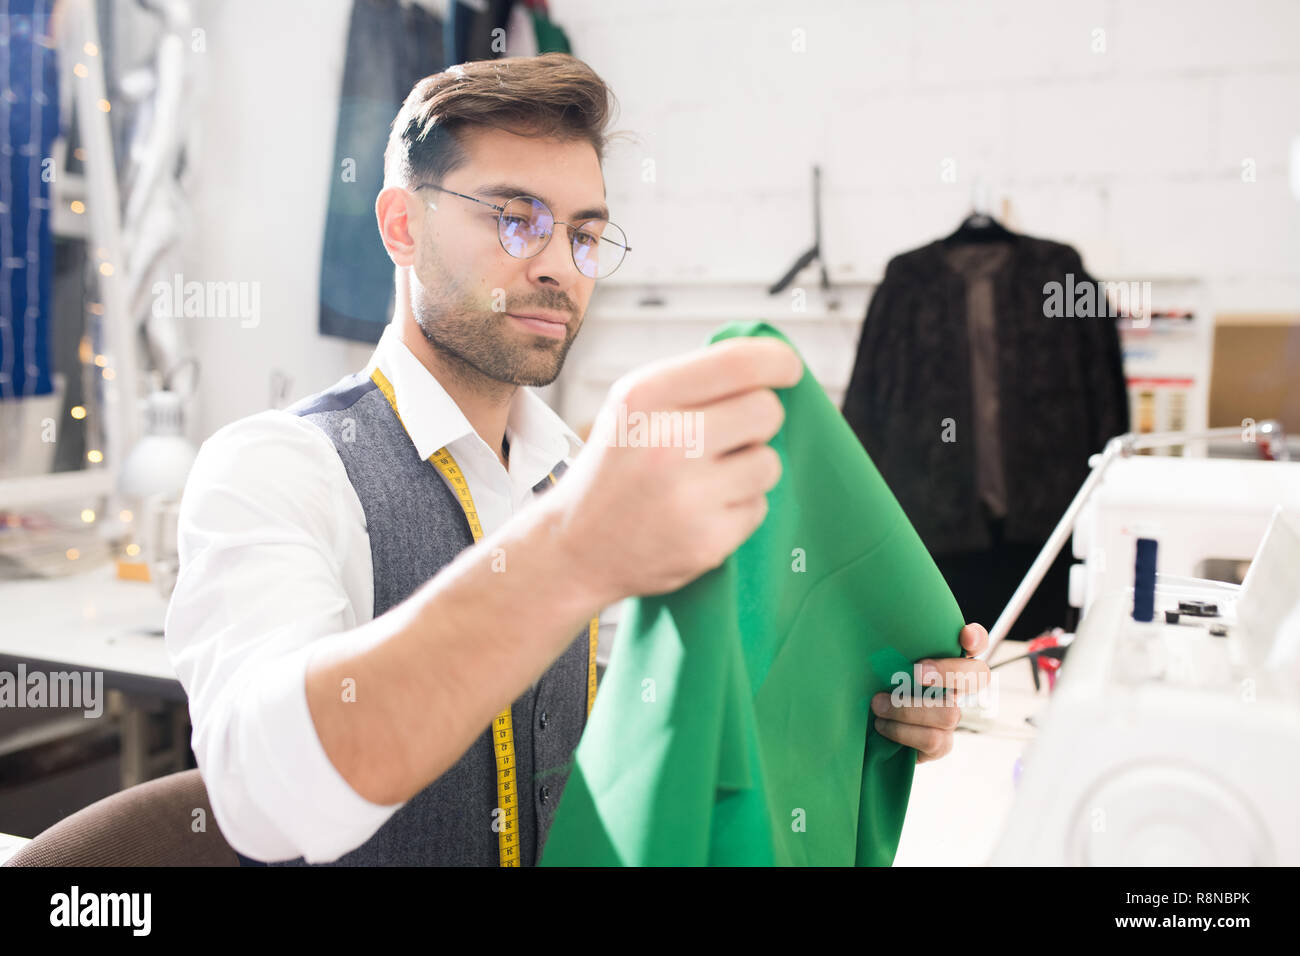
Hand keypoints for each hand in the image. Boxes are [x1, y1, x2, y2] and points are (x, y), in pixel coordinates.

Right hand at [547, 336, 803, 607]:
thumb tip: (772, 363)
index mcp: (646, 397)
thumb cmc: (615, 469)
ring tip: (707, 480)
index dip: (778, 361)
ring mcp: (688, 495)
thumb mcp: (633, 408)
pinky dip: (738, 508)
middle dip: (759, 421)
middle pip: (766, 410)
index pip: (739, 362)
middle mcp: (666, 442)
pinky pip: (759, 507)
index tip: (788, 369)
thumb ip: (693, 382)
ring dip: (750, 468)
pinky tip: (700, 512)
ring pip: (769, 462)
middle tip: (730, 436)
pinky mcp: (707, 540)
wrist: (574, 548)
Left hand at [869, 622, 990, 763]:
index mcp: (943, 660)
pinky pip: (933, 739)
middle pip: (978, 675)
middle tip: (916, 671)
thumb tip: (875, 634)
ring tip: (878, 704)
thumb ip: (891, 653)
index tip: (964, 638)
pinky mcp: (942, 744)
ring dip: (908, 708)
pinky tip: (882, 725)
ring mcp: (950, 716)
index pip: (976, 642)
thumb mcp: (881, 666)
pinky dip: (902, 731)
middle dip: (948, 672)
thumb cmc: (873, 686)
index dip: (976, 638)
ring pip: (949, 713)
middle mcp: (955, 687)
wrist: (864, 727)